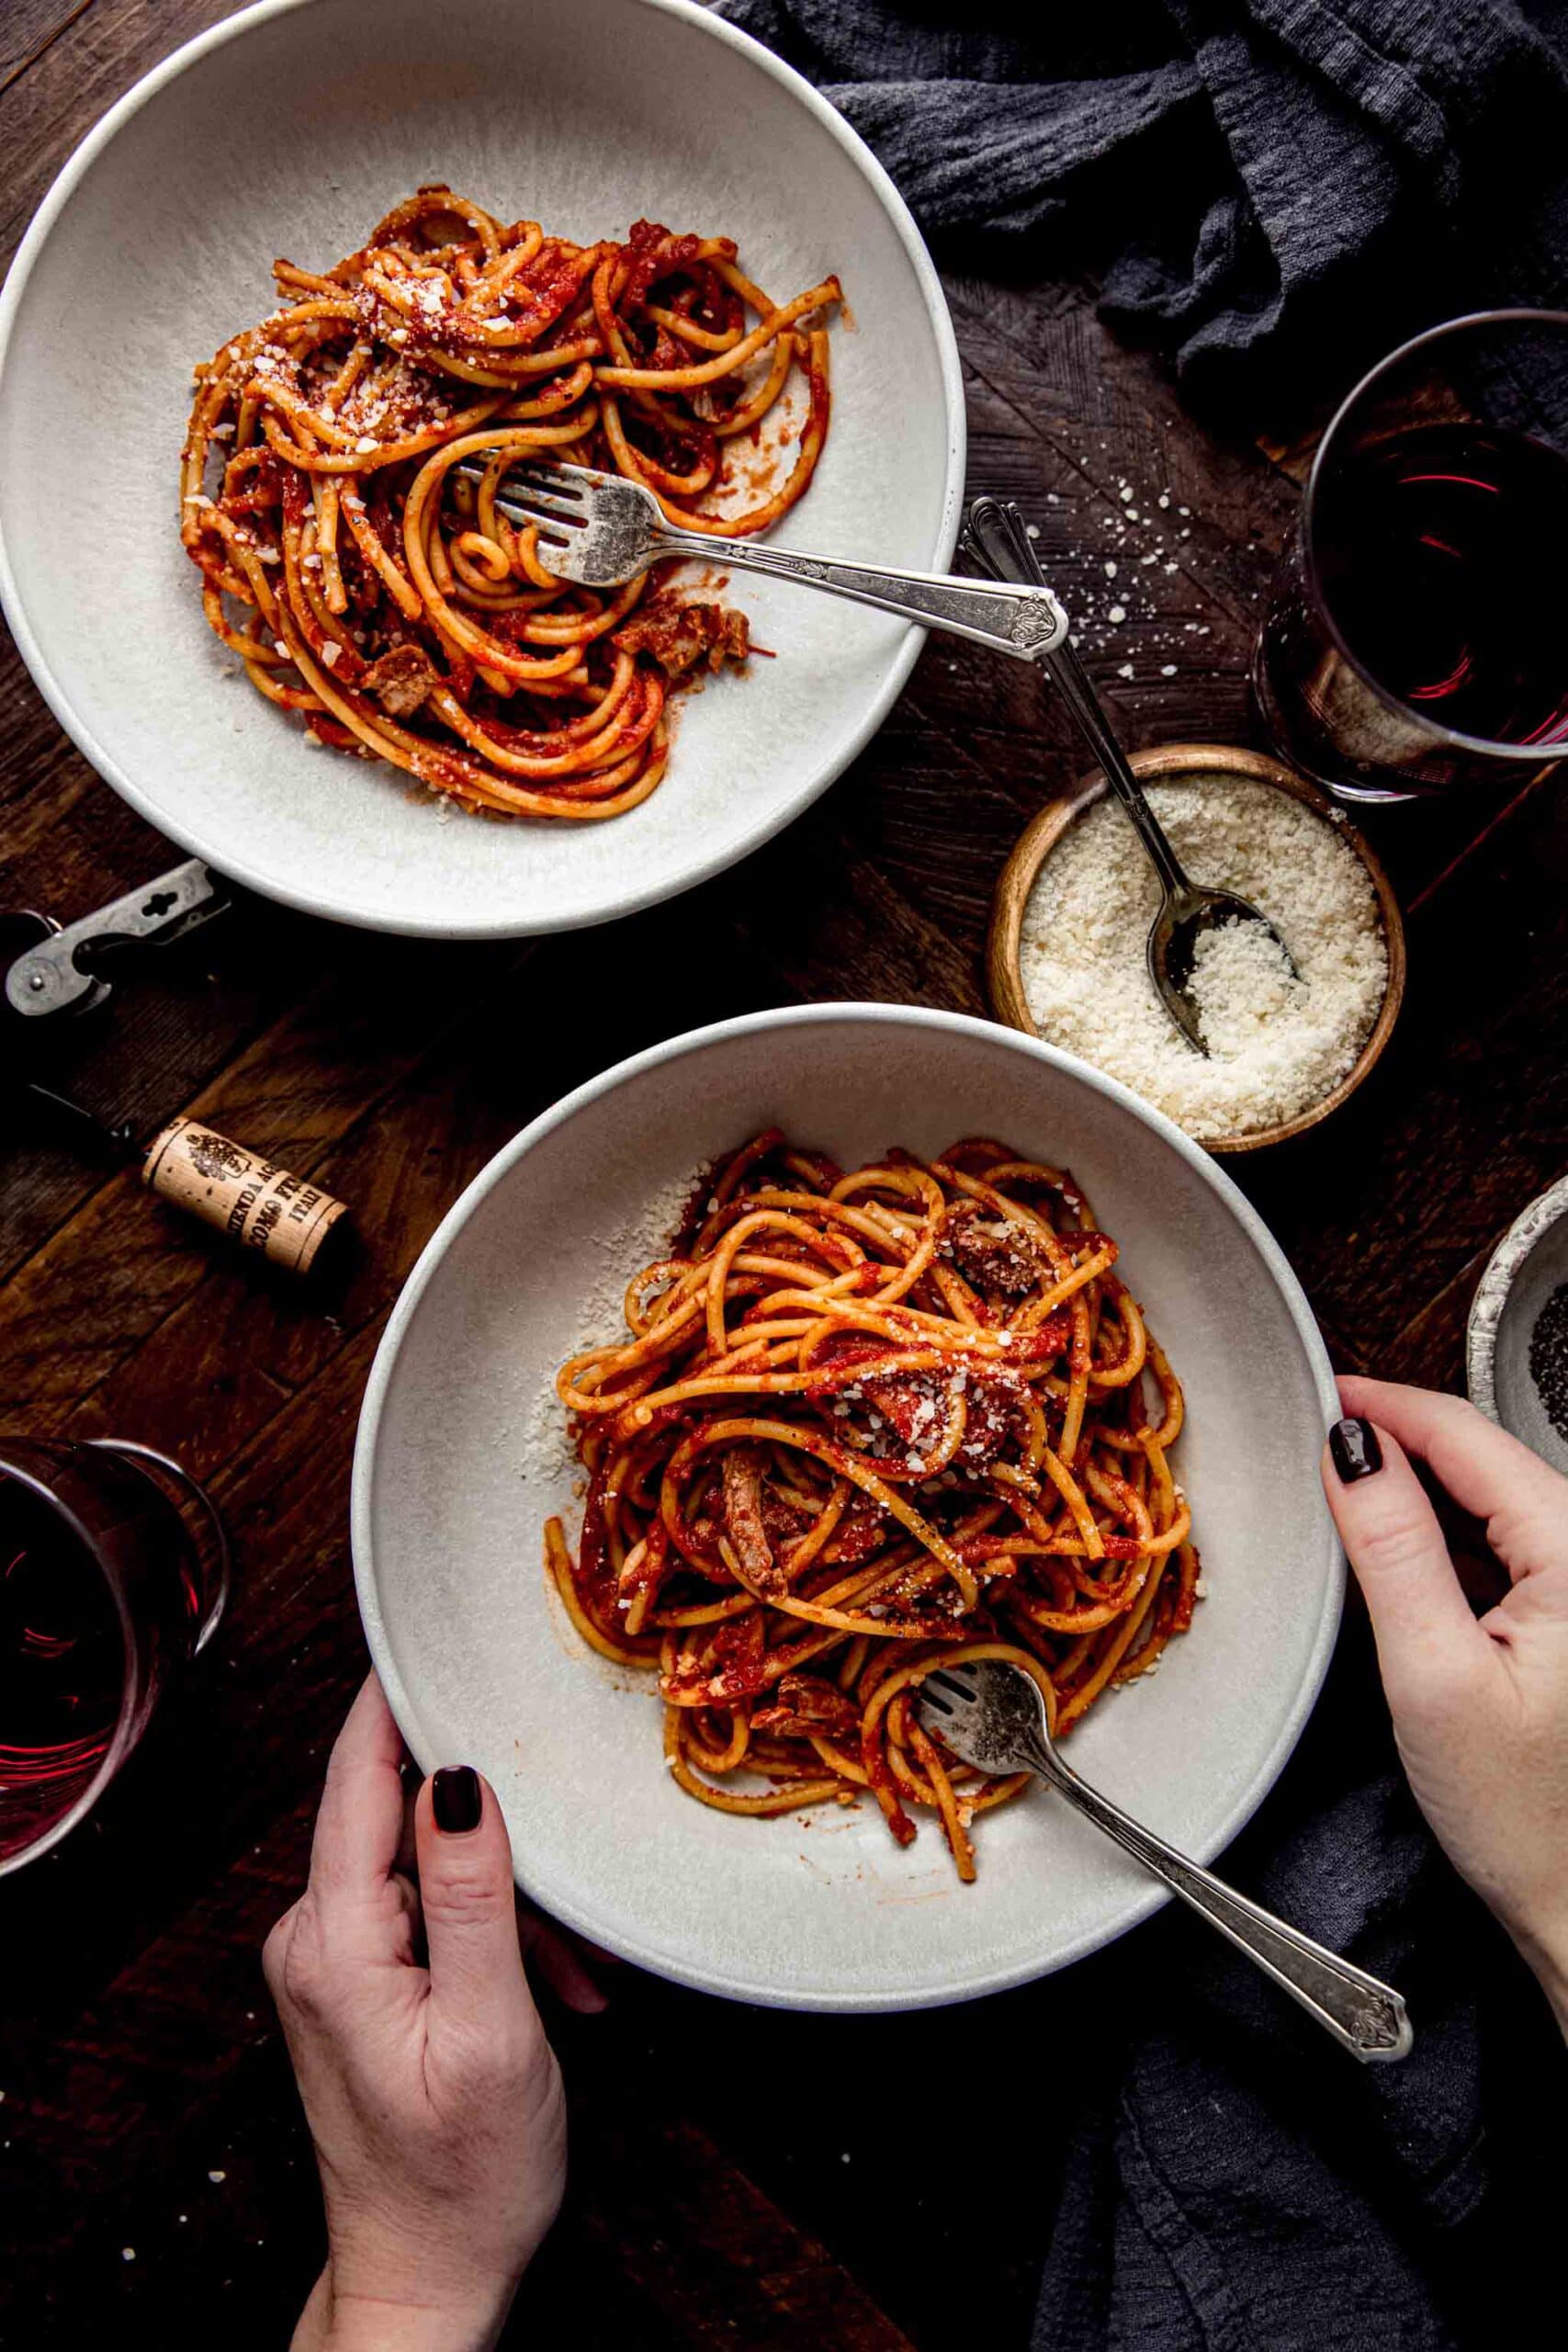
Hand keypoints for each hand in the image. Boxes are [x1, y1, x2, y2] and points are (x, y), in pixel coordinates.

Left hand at [265, 1676, 594, 2351]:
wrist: (428, 2282)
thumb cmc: (461, 2181)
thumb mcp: (490, 2030)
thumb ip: (475, 1894)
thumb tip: (459, 1778)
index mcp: (333, 1940)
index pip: (357, 1774)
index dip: (399, 1694)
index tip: (435, 1623)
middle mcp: (314, 1938)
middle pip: (403, 1814)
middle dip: (499, 1837)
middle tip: (567, 1895)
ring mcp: (332, 1961)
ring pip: (429, 1865)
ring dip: (509, 1901)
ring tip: (565, 1975)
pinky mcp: (359, 1981)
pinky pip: (429, 1910)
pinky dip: (493, 1933)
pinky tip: (543, 1987)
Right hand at [1322, 1378, 1567, 2034]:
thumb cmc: (1527, 1818)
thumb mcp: (1433, 1673)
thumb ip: (1391, 1547)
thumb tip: (1352, 1451)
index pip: (1468, 1436)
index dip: (1385, 1404)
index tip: (1322, 1391)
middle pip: (1486, 1460)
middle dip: (1401, 1438)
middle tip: (1318, 1434)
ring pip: (1497, 1500)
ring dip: (1425, 1486)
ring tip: (1350, 1487)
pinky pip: (1511, 1547)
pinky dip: (1452, 1536)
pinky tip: (1407, 1556)